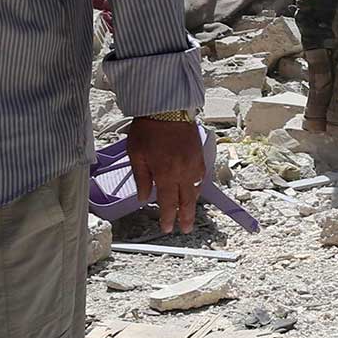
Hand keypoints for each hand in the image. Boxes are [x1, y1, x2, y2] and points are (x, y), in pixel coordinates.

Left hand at [126, 117, 204, 234]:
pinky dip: (197, 186)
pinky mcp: (200, 155)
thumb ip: (141, 178)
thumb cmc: (148, 129)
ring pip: (195, 190)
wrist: (166, 108)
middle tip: (184, 229)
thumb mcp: (136, 155)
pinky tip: (193, 189)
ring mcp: (194, 164)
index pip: (168, 204)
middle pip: (187, 202)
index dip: (168, 218)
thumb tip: (143, 197)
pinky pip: (200, 176)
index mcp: (165, 174)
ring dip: (192, 203)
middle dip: (185, 217)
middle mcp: (183, 172)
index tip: (168, 228)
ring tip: (188, 212)